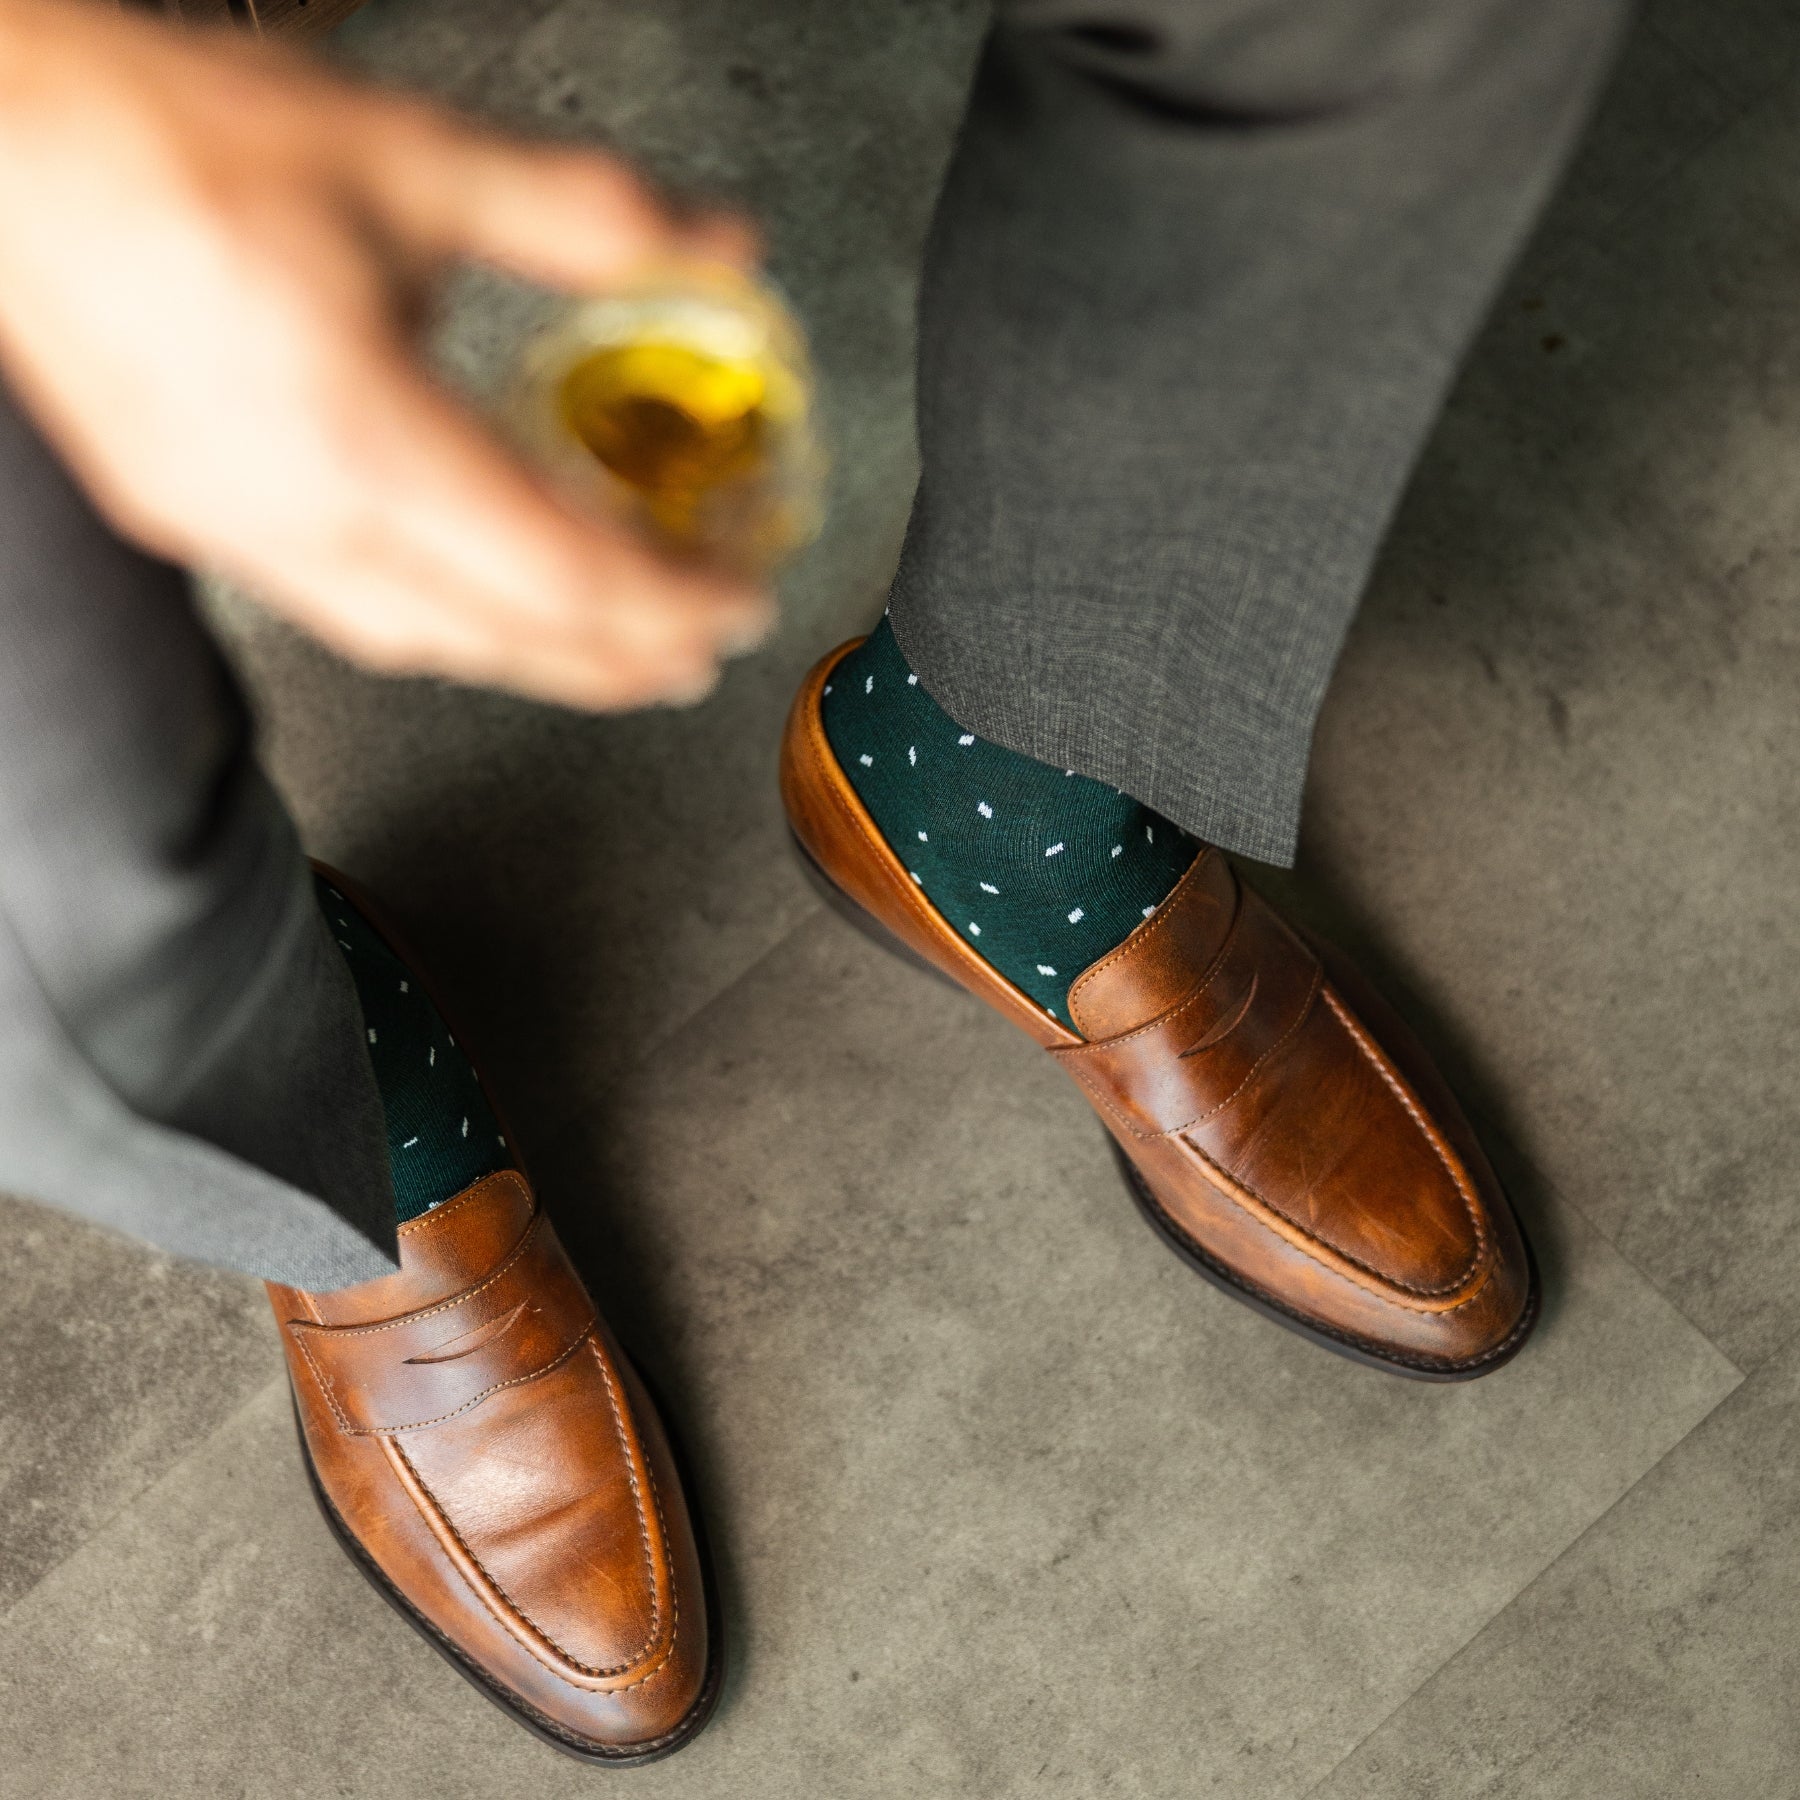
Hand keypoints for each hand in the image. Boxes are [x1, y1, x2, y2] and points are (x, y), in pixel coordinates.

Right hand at [0, 0, 771, 708]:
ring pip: (425, 647)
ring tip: (616, 649)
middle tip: (699, 656)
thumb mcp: (403, 155)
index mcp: (359, 436)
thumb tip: (713, 240)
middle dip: (619, 661)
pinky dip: (450, 626)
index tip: (737, 603)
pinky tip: (484, 601)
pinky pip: (355, 615)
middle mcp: (297, 518)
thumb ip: (580, 214)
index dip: (668, 601)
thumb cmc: (158, 140)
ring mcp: (240, 538)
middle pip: (501, 640)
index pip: (561, 572)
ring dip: (537, 660)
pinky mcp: (204, 527)